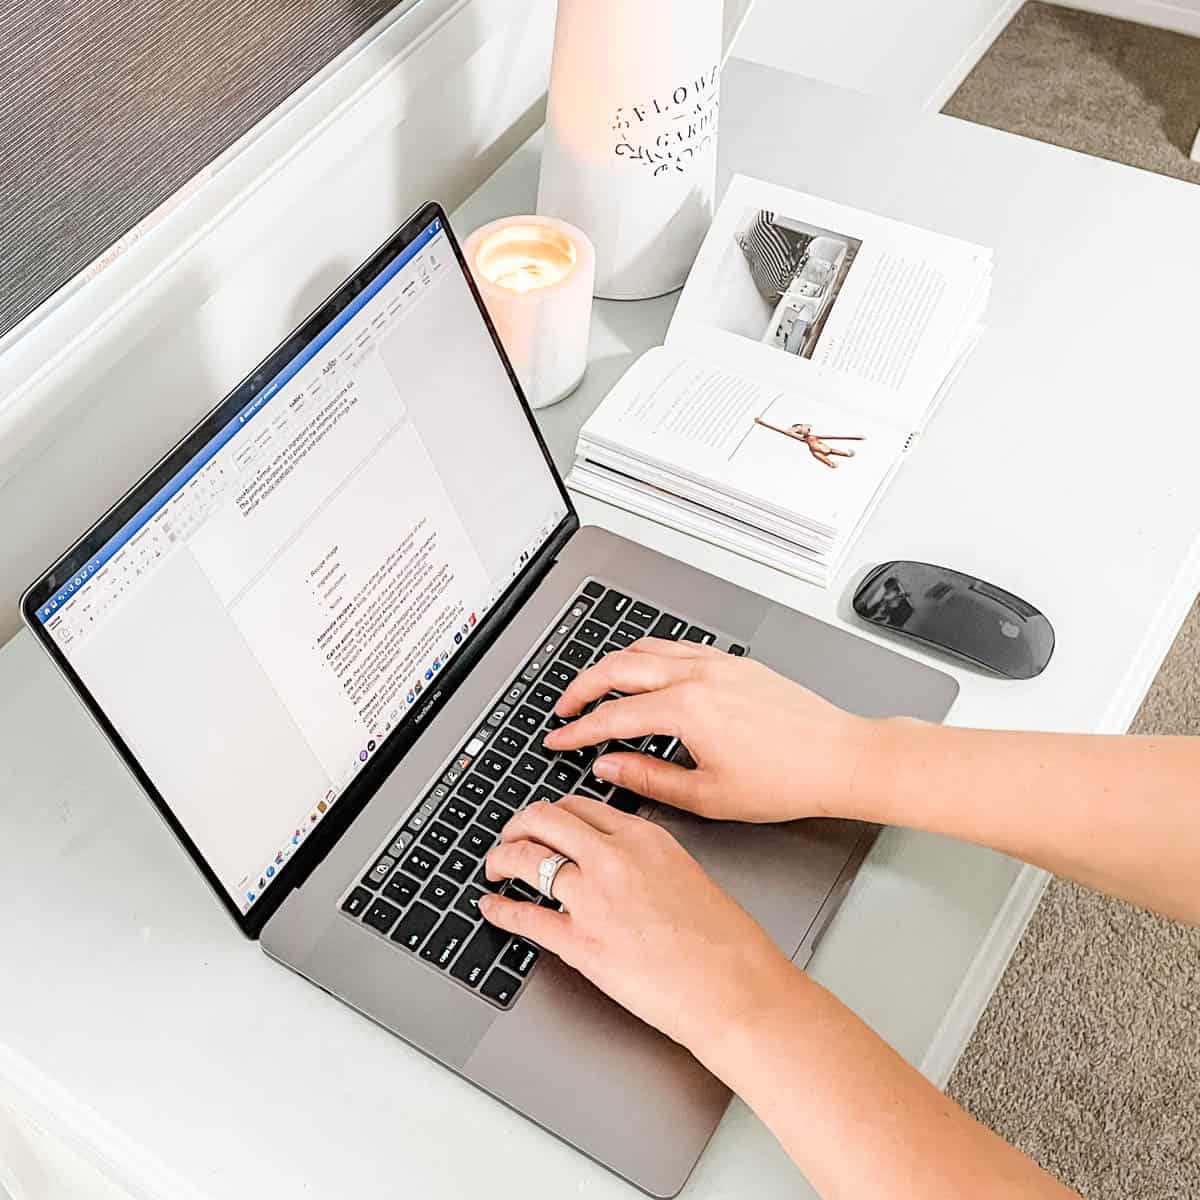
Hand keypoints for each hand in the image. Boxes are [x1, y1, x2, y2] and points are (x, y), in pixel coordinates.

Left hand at [480, 796, 793, 1055]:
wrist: (735, 991)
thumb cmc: (725, 944)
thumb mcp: (687, 874)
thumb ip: (645, 860)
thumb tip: (611, 863)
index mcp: (644, 838)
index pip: (579, 806)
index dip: (552, 812)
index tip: (543, 821)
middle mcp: (614, 859)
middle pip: (543, 819)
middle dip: (518, 825)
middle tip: (510, 837)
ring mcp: (593, 899)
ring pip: (525, 859)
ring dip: (500, 860)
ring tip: (495, 867)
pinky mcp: (580, 944)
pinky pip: (524, 917)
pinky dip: (499, 910)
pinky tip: (491, 907)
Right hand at [542, 639, 874, 822]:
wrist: (840, 758)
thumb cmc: (787, 780)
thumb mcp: (708, 796)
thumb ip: (649, 778)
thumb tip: (610, 766)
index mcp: (688, 708)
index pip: (614, 715)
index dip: (578, 729)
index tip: (558, 738)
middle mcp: (699, 675)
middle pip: (620, 667)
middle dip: (584, 686)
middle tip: (565, 707)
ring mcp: (718, 663)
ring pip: (647, 648)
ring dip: (614, 664)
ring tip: (597, 686)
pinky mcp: (735, 662)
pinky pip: (678, 647)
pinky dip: (649, 656)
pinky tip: (647, 673)